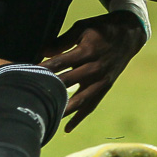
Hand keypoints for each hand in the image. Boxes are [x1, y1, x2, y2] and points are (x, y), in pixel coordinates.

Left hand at [41, 11, 147, 132]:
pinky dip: (79, 117)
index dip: (44, 69)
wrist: (129, 34)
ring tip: (46, 119)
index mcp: (87, 50)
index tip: (28, 76)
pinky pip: (91, 105)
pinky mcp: (105, 87)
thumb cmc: (101, 28)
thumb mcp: (82, 28)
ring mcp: (101, 80)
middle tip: (30, 99)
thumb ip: (62, 41)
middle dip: (49, 90)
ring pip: (79, 99)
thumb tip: (42, 52)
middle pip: (67, 82)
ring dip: (63, 110)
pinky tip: (67, 128)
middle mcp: (95, 68)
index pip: (60, 63)